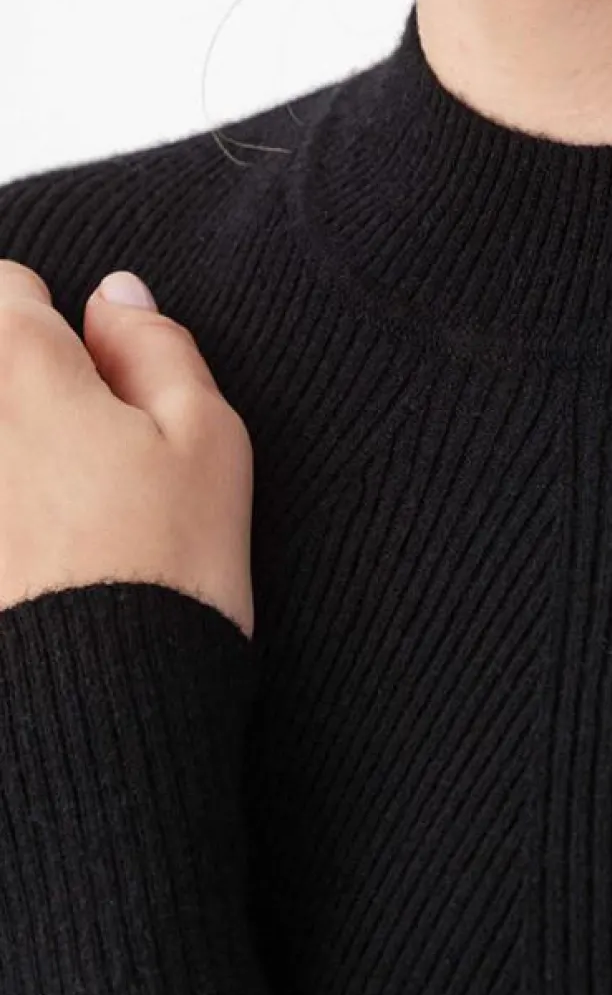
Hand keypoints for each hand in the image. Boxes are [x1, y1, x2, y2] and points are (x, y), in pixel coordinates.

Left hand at [0, 259, 254, 639]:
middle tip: (77, 455)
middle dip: (26, 395)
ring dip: (19, 460)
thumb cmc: (168, 568)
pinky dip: (13, 517)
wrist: (99, 707)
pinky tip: (29, 563)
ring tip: (56, 516)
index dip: (52, 321)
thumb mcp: (209, 438)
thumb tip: (114, 297)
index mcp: (20, 369)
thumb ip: (156, 346)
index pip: (6, 287)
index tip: (90, 375)